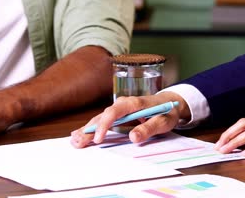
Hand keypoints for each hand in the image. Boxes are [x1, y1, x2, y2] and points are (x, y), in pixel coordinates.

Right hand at [70, 93, 188, 147]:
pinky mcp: (118, 114)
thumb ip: (149, 128)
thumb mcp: (163, 121)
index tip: (99, 139)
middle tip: (78, 141)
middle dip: (89, 129)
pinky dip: (91, 128)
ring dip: (87, 130)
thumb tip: (134, 137)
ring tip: (75, 141)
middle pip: (102, 116)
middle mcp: (123, 104)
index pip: (113, 112)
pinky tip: (80, 134)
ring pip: (99, 118)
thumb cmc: (167, 112)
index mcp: (133, 103)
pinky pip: (102, 121)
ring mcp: (119, 108)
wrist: (169, 103)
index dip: (104, 125)